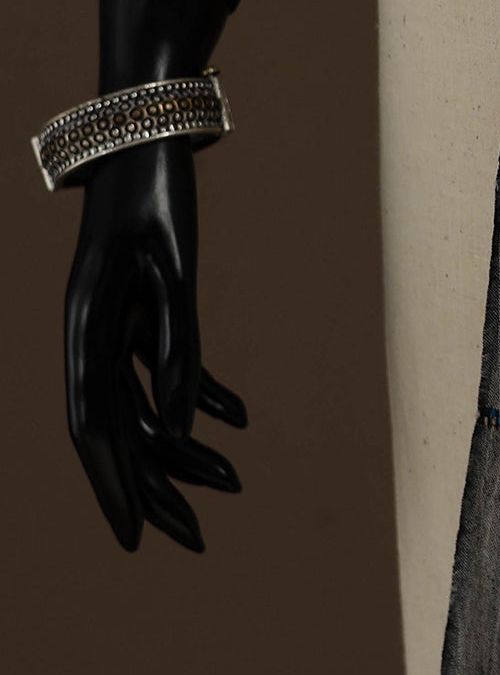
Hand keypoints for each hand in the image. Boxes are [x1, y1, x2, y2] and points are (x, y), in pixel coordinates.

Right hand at [62, 0, 245, 551]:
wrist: (145, 133)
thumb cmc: (158, 195)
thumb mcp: (176, 271)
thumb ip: (177, 344)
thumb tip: (186, 423)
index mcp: (85, 328)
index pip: (97, 427)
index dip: (116, 485)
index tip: (139, 537)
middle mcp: (91, 333)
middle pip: (121, 430)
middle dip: (155, 487)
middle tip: (194, 541)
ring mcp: (113, 323)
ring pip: (146, 404)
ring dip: (186, 445)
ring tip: (234, 484)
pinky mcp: (139, 307)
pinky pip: (165, 366)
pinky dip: (201, 392)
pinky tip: (240, 416)